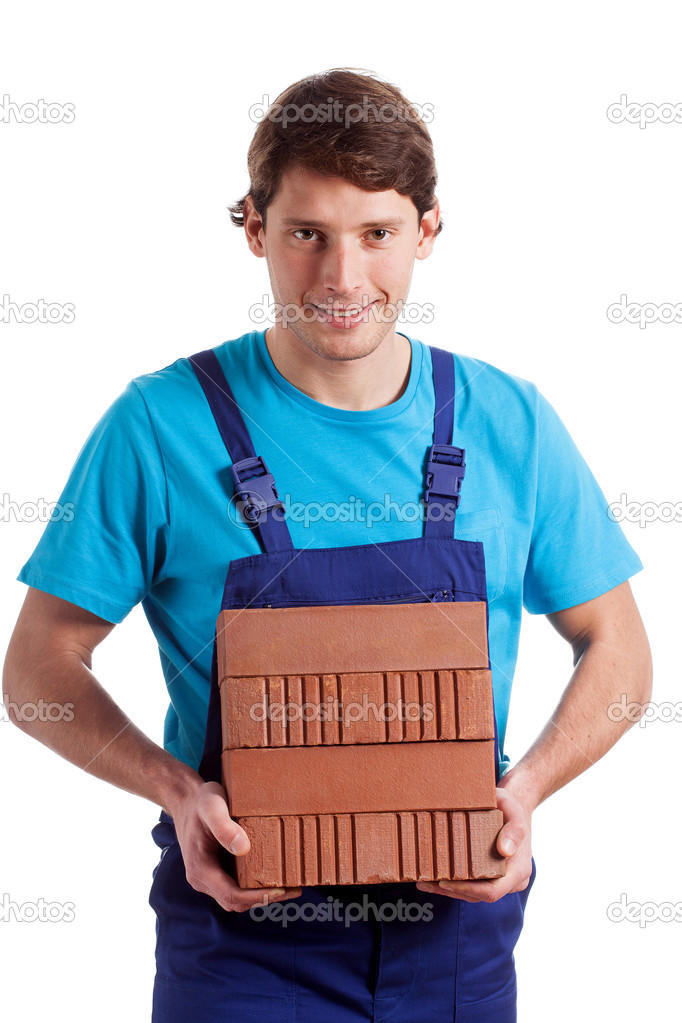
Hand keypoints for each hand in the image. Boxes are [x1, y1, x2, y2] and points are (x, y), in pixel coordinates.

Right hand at [168, 780, 301, 911]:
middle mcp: (202, 879)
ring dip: (260, 896)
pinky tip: (271, 876)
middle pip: (236, 902)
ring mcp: (207, 878)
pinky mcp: (214, 871)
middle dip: (265, 899)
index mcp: (200, 869)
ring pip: (235, 898)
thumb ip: (224, 827)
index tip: (282, 890)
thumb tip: (243, 848)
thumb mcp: (212, 808)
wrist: (186, 800)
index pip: (232, 895)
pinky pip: (234, 887)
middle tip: (294, 890)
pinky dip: (253, 887)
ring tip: (289, 886)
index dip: (257, 897)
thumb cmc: (200, 802)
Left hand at [415, 787, 532, 902]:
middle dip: (451, 892)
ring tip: (423, 882)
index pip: (493, 891)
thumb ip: (514, 830)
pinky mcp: (489, 875)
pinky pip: (471, 884)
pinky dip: (452, 883)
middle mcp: (510, 880)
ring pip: (472, 893)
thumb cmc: (512, 808)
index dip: (468, 890)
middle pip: (478, 895)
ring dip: (448, 890)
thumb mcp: (515, 811)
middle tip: (425, 882)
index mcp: (519, 871)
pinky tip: (432, 878)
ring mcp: (500, 880)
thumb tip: (505, 850)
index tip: (445, 882)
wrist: (513, 808)